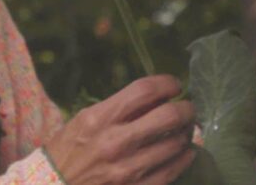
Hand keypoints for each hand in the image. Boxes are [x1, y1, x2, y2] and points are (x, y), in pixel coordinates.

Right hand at [44, 75, 196, 184]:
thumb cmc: (67, 152)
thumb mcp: (85, 121)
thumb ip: (119, 109)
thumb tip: (156, 99)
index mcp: (100, 118)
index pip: (145, 90)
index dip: (168, 84)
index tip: (175, 86)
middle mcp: (115, 142)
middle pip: (169, 116)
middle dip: (186, 109)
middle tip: (188, 109)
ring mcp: (127, 169)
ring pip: (176, 144)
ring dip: (186, 134)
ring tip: (184, 131)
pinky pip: (172, 171)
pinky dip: (183, 158)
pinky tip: (183, 153)